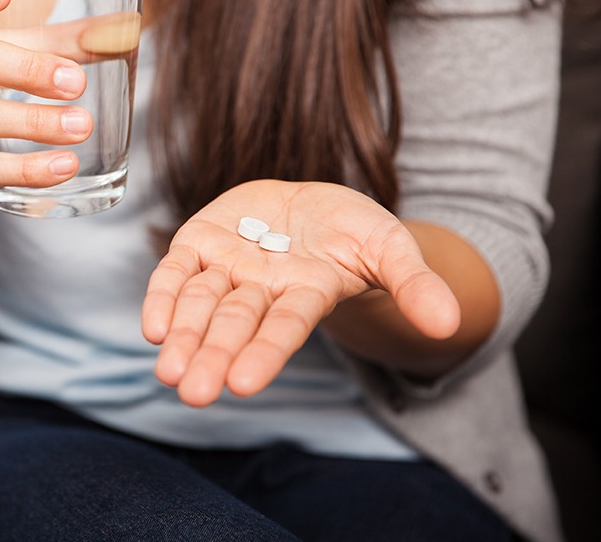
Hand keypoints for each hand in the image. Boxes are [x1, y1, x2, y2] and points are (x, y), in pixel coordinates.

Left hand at [141, 180, 460, 406]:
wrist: (311, 207)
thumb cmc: (354, 233)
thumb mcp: (391, 247)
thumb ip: (414, 284)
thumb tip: (448, 324)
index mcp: (307, 293)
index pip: (284, 328)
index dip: (264, 354)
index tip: (243, 386)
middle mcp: (262, 289)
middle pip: (235, 325)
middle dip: (213, 358)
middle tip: (191, 393)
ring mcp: (228, 267)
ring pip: (201, 305)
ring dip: (182, 337)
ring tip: (166, 370)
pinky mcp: (201, 243)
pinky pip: (176, 273)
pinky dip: (162, 297)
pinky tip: (151, 328)